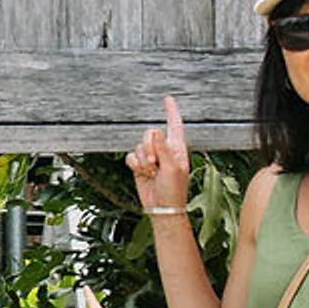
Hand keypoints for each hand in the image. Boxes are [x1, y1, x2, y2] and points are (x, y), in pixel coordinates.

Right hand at [126, 95, 190, 214]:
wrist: (162, 208)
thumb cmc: (173, 191)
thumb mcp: (172, 168)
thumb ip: (163, 148)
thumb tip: (156, 131)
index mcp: (177, 149)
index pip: (174, 125)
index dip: (171, 111)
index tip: (167, 99)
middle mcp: (164, 150)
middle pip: (150, 134)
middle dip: (149, 148)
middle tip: (155, 163)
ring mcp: (151, 157)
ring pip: (139, 146)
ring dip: (142, 160)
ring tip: (151, 172)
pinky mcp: (140, 165)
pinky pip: (131, 156)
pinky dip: (135, 165)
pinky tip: (143, 173)